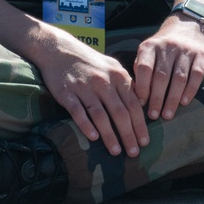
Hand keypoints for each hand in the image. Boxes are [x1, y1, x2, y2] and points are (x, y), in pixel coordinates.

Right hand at [33, 30, 148, 157]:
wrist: (58, 50)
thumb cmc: (88, 61)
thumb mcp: (111, 66)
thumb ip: (126, 83)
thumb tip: (142, 103)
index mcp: (118, 76)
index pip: (134, 104)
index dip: (140, 125)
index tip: (145, 142)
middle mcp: (103, 82)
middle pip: (120, 113)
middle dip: (129, 135)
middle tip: (134, 153)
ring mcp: (84, 87)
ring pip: (100, 115)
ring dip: (110, 135)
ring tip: (116, 151)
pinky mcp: (67, 92)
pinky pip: (78, 112)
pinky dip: (86, 125)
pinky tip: (93, 138)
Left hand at [133, 14, 203, 121]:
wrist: (187, 28)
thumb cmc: (161, 49)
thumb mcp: (147, 53)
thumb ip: (140, 70)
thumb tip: (135, 94)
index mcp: (150, 46)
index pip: (144, 68)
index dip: (142, 87)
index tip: (141, 104)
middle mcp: (167, 46)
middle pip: (161, 76)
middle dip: (157, 98)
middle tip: (153, 116)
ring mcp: (185, 50)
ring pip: (179, 78)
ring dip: (172, 99)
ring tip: (167, 115)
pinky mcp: (201, 55)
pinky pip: (196, 75)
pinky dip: (190, 90)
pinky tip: (184, 102)